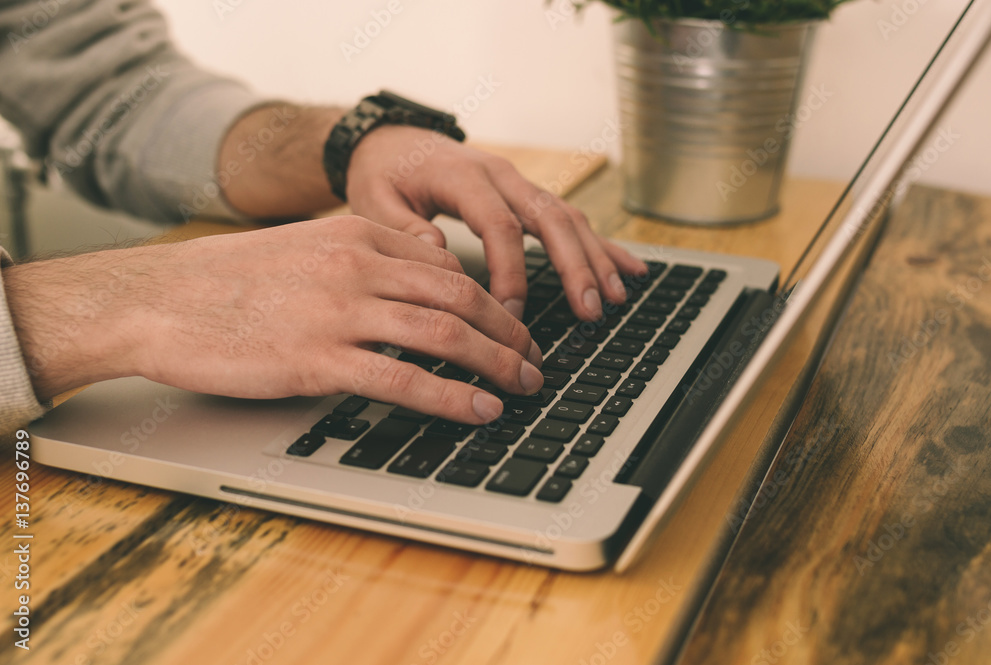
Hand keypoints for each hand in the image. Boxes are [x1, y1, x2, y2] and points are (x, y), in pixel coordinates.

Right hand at [4, 217, 543, 423]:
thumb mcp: (304, 250)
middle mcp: (358, 266)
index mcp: (357, 235)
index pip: (448, 268)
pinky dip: (452, 397)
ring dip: (497, 363)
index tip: (511, 325)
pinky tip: (480, 410)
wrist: (159, 299)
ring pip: (445, 335)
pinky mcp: (318, 359)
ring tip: (524, 386)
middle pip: (461, 299)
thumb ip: (362, 263)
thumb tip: (416, 287)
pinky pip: (404, 378)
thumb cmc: (226, 281)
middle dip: (509, 333)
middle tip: (535, 359)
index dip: (492, 301)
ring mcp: (340, 311)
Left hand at [345, 125, 648, 320]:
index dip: (511, 273)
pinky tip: (628, 269)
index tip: (511, 316)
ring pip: (567, 217)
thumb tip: (439, 254)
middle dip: (574, 266)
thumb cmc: (382, 173)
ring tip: (615, 297)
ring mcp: (518, 183)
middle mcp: (500, 175)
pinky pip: (569, 218)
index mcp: (464, 177)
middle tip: (590, 309)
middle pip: (550, 219)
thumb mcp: (373, 200)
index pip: (500, 227)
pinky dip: (600, 245)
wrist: (389, 140)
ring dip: (594, 257)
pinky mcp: (526, 194)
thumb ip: (403, 229)